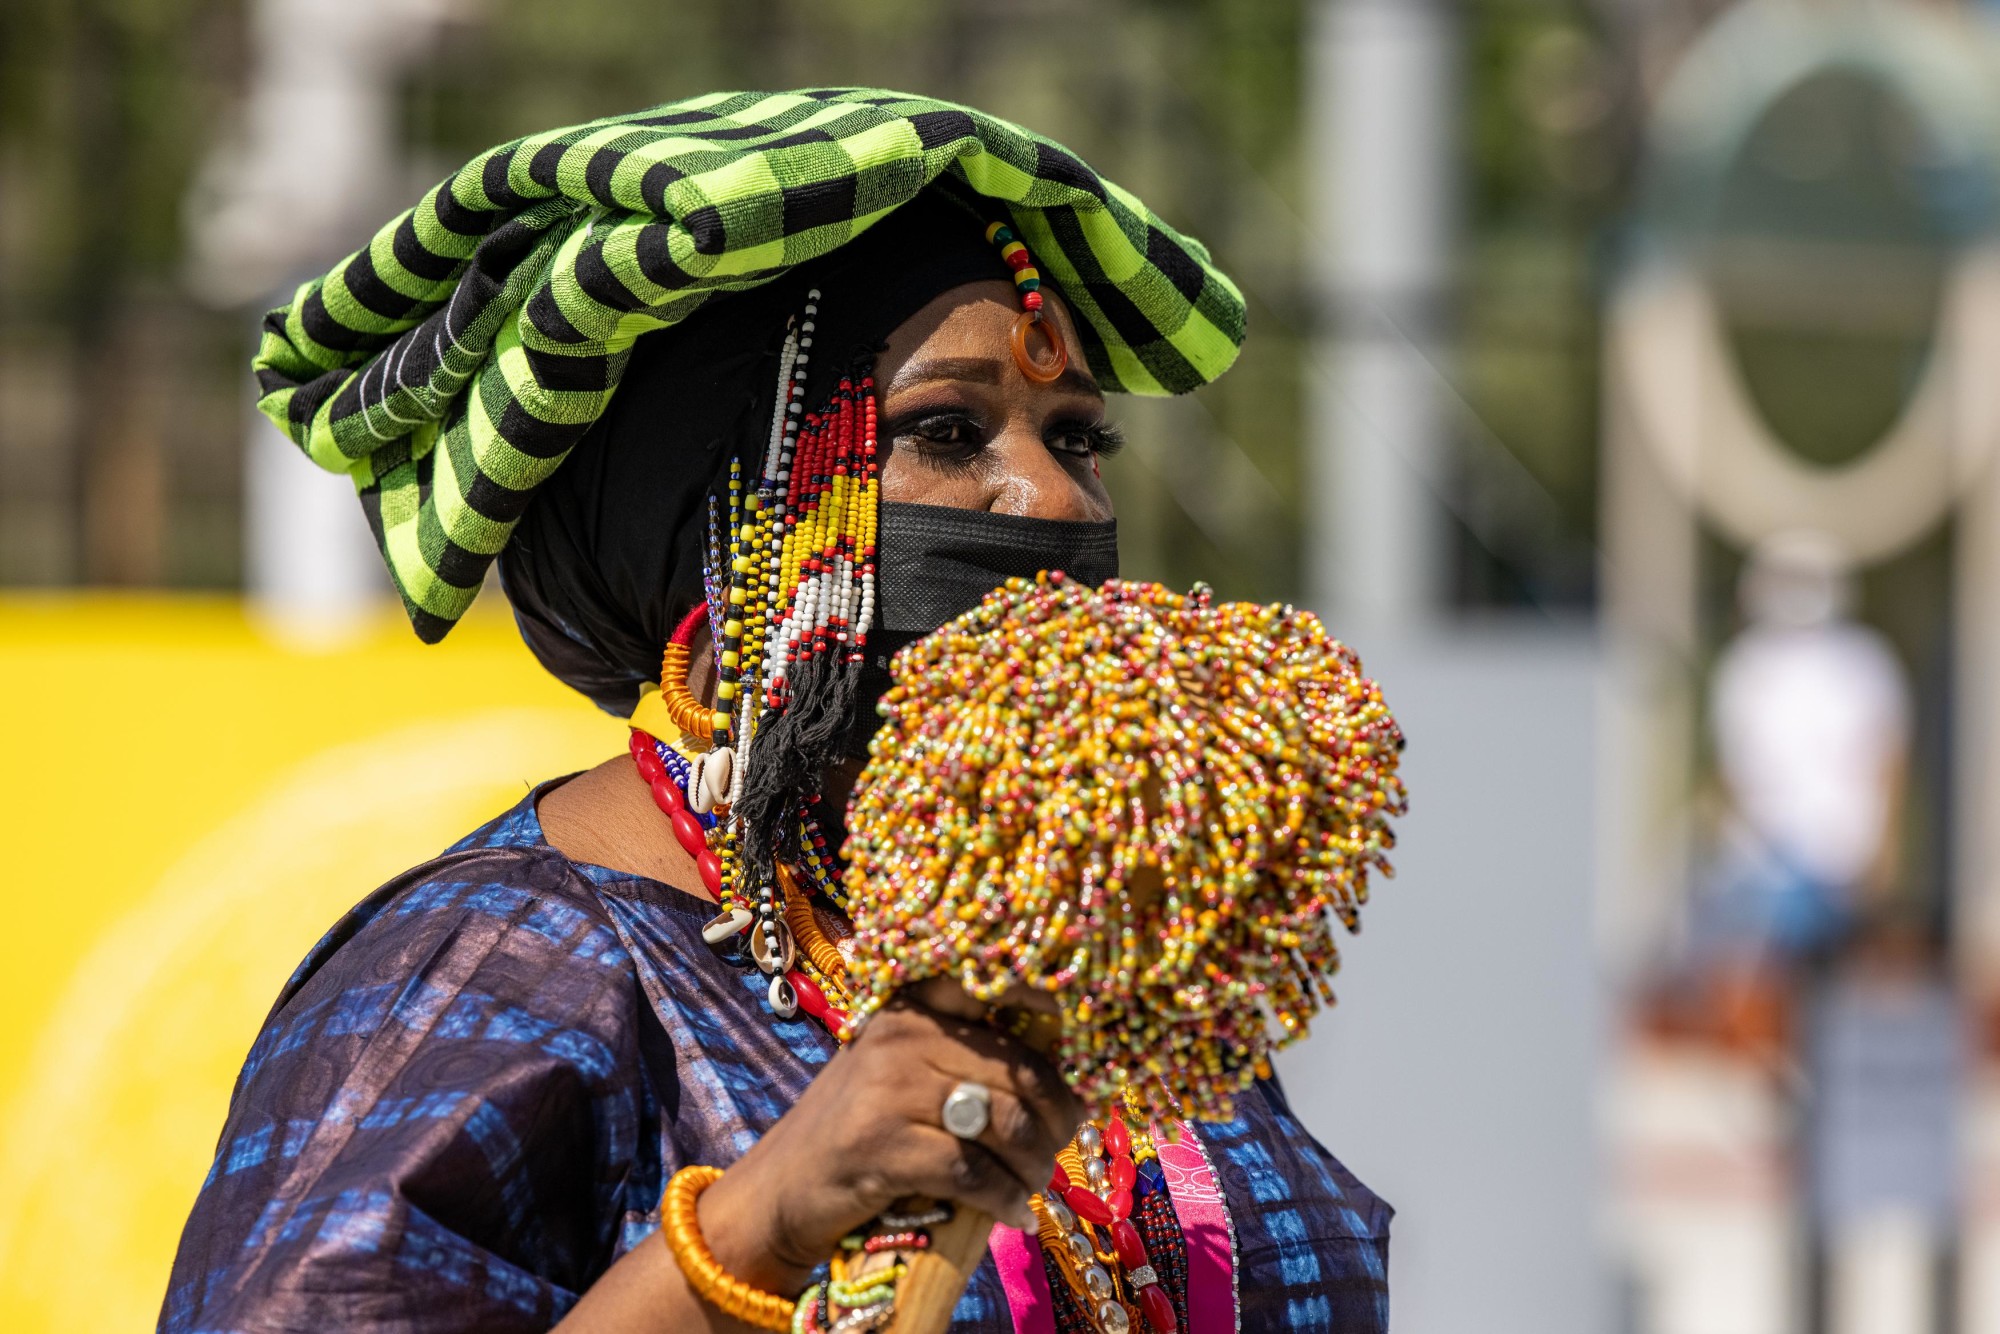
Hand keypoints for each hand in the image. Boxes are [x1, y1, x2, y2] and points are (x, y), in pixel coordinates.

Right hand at [696, 979, 1081, 1296]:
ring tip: (1036, 1184)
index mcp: (913, 1003)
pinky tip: (1015, 1213)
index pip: (998, 987)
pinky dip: (1004, 1198)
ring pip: (1004, 1121)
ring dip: (1035, 1163)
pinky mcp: (882, 1146)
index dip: (1052, 1012)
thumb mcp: (903, 1069)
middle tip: (1064, 1145)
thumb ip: (966, 1056)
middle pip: (1020, 1070)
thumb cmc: (859, 1127)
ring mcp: (889, 1087)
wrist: (781, 1186)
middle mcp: (903, 1033)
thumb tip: (1064, 1075)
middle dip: (1056, 1118)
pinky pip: (972, 1170)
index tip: (1082, 1049)